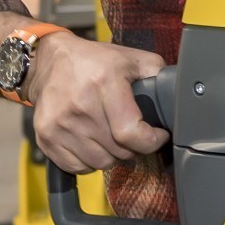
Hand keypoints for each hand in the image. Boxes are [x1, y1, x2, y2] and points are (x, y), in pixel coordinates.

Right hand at [28, 33, 170, 172]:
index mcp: (104, 82)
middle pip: (118, 151)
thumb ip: (157, 73)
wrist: (47, 63)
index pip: (130, 132)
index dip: (151, 141)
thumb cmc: (93, 61)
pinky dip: (90, 161)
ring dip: (112, 155)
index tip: (157, 136)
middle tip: (133, 134)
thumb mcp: (129, 57)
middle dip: (133, 147)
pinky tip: (92, 141)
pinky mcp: (46, 137)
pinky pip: (78, 167)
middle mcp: (79, 105)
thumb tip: (178, 93)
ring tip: (112, 136)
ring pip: (100, 163)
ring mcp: (59, 124)